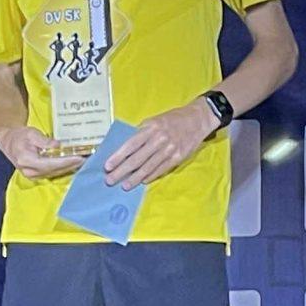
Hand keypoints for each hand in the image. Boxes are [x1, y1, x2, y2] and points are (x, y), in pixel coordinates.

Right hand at [0, 123, 82, 179]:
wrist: (9, 142)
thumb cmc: (19, 136)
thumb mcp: (31, 133)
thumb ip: (45, 141)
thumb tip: (58, 145)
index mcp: (27, 160)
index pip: (51, 163)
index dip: (66, 161)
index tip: (79, 157)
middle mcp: (31, 171)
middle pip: (56, 170)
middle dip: (72, 164)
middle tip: (87, 158)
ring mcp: (34, 176)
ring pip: (56, 173)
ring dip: (70, 167)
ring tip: (83, 161)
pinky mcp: (38, 176)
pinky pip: (54, 173)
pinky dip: (65, 168)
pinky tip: (74, 164)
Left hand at [105, 97, 219, 187]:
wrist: (198, 119)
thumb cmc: (173, 119)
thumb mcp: (155, 120)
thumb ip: (142, 133)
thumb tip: (126, 148)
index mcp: (151, 128)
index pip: (130, 145)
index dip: (118, 157)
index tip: (107, 166)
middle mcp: (159, 139)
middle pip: (136, 159)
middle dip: (122, 171)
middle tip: (110, 180)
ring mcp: (169, 150)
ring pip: (148, 167)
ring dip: (135, 178)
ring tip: (125, 186)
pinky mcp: (178, 157)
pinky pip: (161, 169)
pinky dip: (150, 176)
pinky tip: (142, 181)